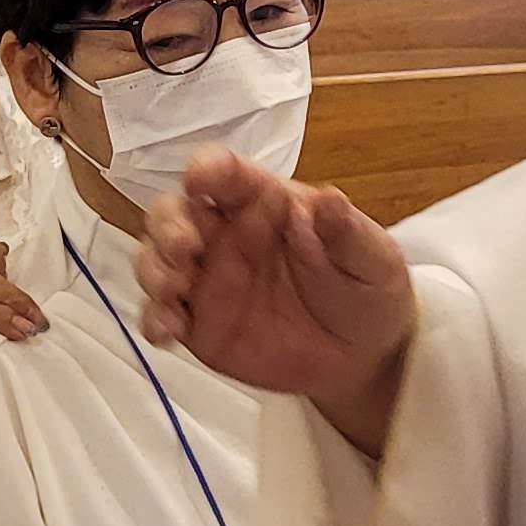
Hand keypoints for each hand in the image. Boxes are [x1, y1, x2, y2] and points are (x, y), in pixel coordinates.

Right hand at [137, 149, 415, 451]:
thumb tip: (329, 199)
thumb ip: (348, 232)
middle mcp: (225, 234)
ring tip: (174, 289)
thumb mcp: (372, 259)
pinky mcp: (198, 324)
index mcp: (264, 203)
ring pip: (156, 260)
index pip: (226, 174)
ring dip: (153, 269)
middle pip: (173, 211)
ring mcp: (206, 280)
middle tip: (184, 247)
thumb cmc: (367, 290)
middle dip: (167, 224)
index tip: (198, 177)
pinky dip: (153, 319)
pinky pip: (161, 316)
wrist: (364, 356)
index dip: (207, 168)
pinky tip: (167, 332)